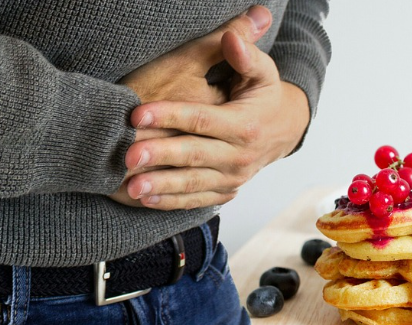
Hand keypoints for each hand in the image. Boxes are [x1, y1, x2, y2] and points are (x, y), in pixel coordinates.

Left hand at [122, 29, 310, 209]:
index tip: (137, 114)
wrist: (284, 131)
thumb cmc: (264, 96)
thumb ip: (245, 55)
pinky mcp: (225, 192)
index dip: (169, 115)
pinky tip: (145, 200)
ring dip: (160, 187)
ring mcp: (232, 178)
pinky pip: (196, 200)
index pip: (202, 120)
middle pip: (193, 155)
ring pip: (192, 184)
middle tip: (128, 156)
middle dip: (159, 156)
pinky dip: (170, 202)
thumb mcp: (263, 72)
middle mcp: (239, 156)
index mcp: (245, 126)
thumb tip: (230, 36)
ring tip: (132, 187)